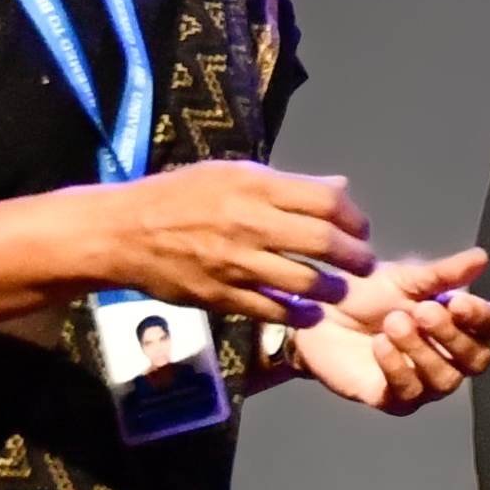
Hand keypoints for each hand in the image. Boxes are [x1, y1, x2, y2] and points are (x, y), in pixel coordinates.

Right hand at [91, 162, 376, 324]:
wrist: (125, 232)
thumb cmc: (180, 196)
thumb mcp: (232, 174)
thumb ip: (287, 184)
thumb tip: (339, 185)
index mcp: (255, 186)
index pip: (325, 200)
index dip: (353, 217)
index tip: (360, 229)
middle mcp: (250, 223)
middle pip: (323, 242)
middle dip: (354, 256)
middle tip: (364, 264)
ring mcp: (237, 263)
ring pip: (304, 282)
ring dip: (332, 290)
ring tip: (339, 291)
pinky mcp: (223, 296)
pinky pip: (273, 310)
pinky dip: (299, 315)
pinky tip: (310, 315)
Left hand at [292, 248, 489, 414]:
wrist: (318, 314)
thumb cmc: (367, 294)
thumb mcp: (405, 278)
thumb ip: (443, 273)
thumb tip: (482, 258)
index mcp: (459, 323)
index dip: (483, 318)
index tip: (458, 302)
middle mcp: (449, 357)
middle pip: (477, 359)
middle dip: (453, 335)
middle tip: (423, 310)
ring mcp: (425, 382)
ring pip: (446, 379)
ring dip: (422, 350)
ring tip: (394, 323)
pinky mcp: (395, 400)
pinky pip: (409, 392)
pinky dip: (397, 367)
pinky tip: (380, 344)